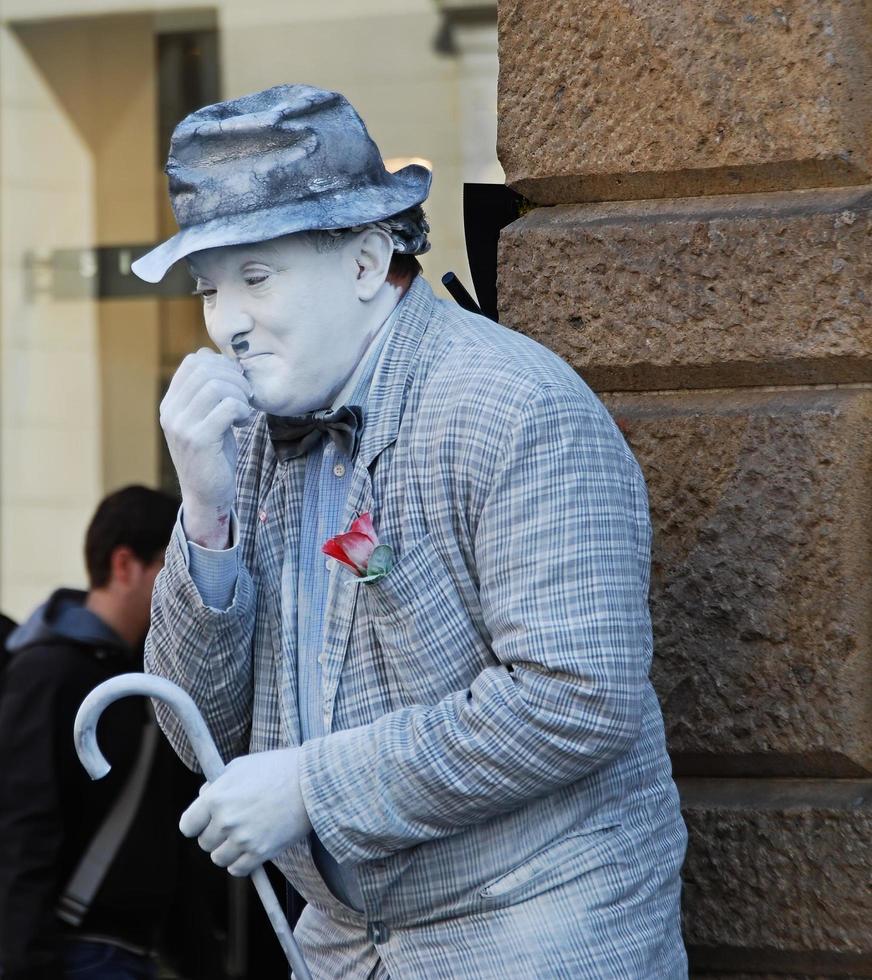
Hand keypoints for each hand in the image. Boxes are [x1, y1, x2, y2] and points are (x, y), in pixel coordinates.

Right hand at [159, 348, 251, 546]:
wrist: (208, 494)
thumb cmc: (213, 453)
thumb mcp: (206, 417)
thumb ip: (207, 391)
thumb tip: (216, 357)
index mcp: (171, 403)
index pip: (193, 362)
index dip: (221, 365)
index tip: (236, 384)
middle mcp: (171, 412)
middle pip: (206, 370)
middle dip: (234, 378)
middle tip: (246, 396)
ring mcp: (182, 426)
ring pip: (217, 386)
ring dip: (240, 394)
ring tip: (245, 411)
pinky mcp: (199, 440)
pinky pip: (228, 407)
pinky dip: (242, 409)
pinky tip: (243, 422)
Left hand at [179, 748, 312, 875]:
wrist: (313, 781)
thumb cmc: (277, 768)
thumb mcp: (241, 766)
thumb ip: (218, 784)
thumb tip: (203, 797)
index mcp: (216, 797)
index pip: (187, 825)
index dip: (196, 823)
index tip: (204, 821)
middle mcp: (225, 821)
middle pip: (204, 843)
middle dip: (215, 834)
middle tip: (233, 823)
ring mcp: (243, 839)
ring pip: (219, 858)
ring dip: (228, 850)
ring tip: (244, 835)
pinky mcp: (261, 853)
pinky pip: (238, 870)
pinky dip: (241, 863)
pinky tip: (251, 848)